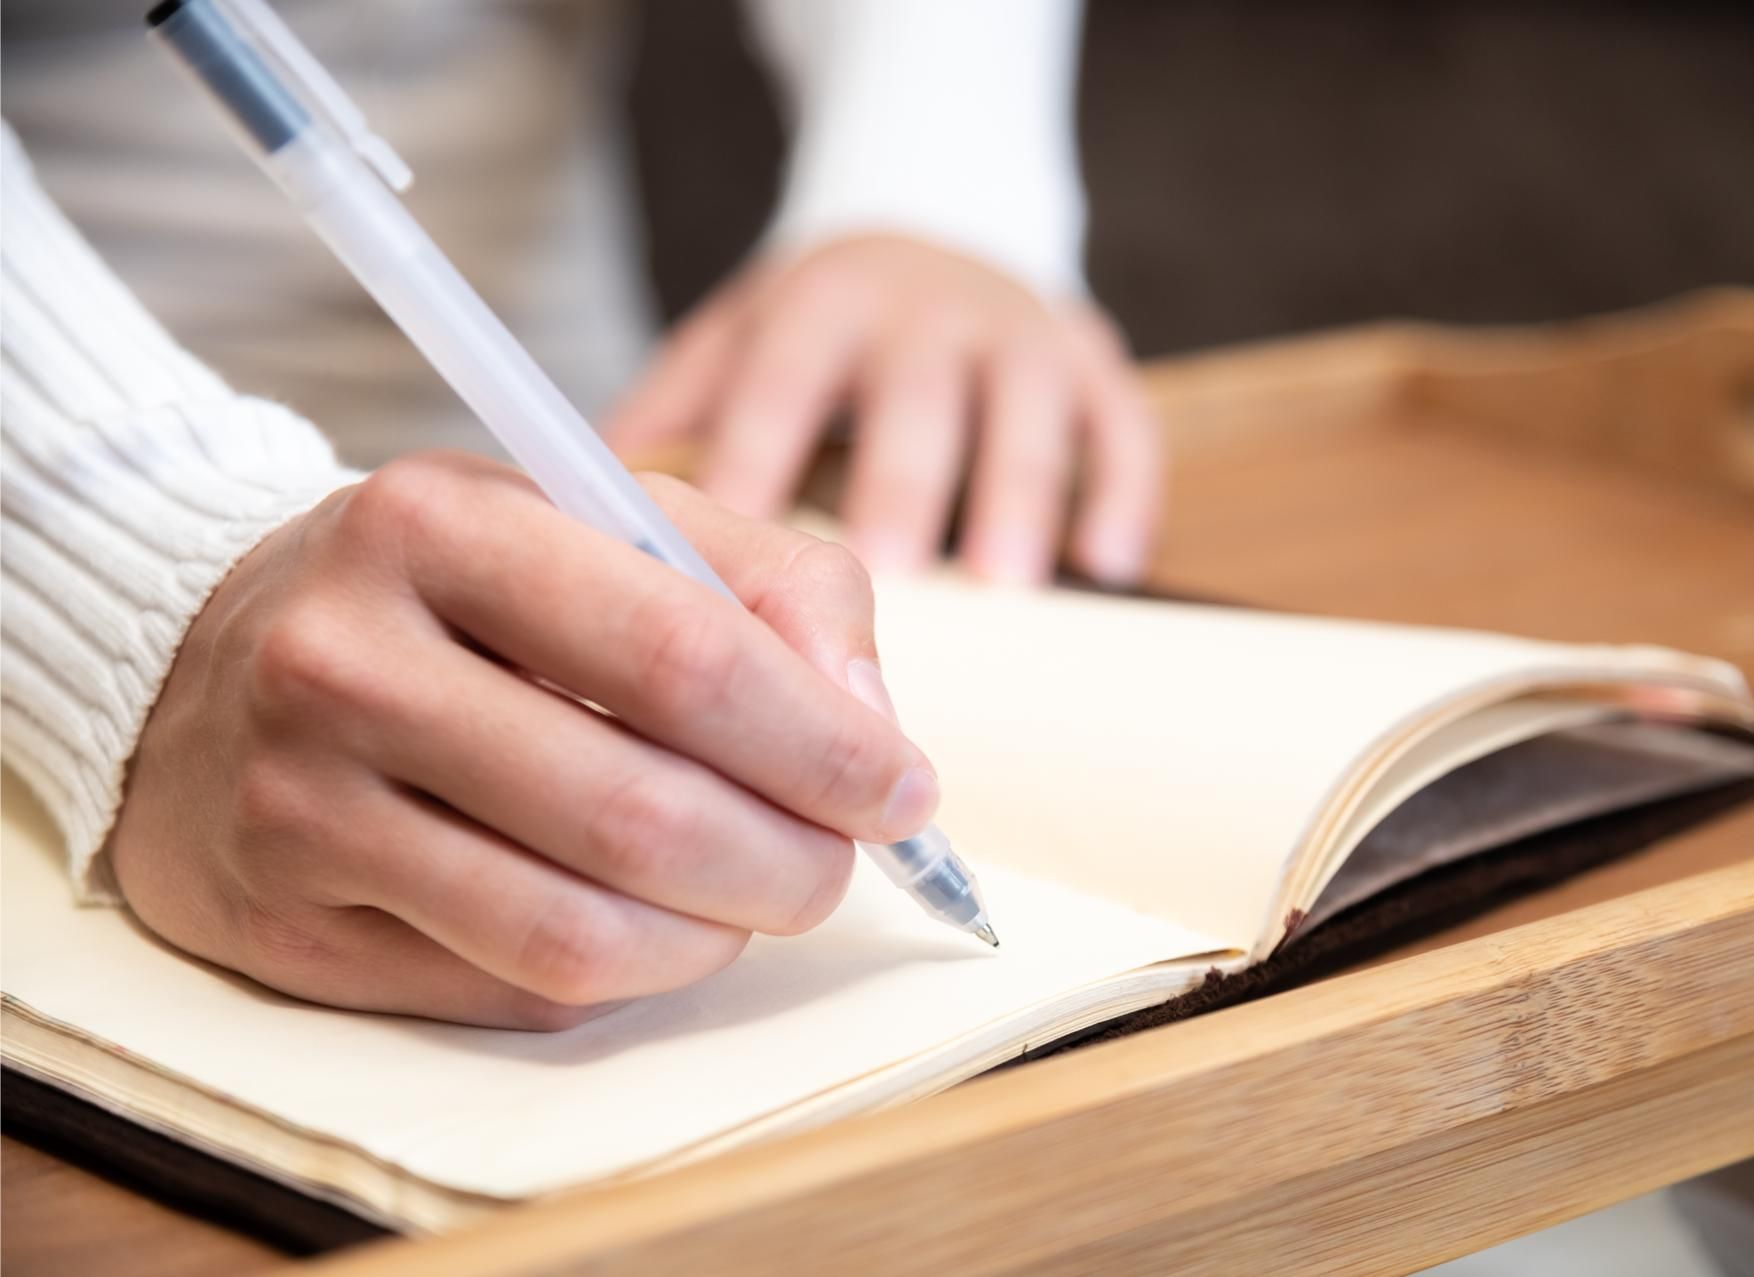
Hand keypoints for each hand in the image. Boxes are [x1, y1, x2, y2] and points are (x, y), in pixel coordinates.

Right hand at [108, 453, 934, 1029]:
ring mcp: (302, 803)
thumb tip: (873, 723)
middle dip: (791, 863)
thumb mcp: (610, 522)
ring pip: (577, 934)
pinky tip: (644, 923)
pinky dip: (625, 975)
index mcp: (441, 523)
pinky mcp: (287, 922)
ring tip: (749, 897)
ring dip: (714, 938)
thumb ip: (771, 584)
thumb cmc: (460, 591)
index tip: (903, 788)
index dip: (826, 744)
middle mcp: (349, 661)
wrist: (212, 655)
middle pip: (642, 816)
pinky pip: (512, 991)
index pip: (684, 654)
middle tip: (837, 863)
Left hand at [604, 234, 1162, 586]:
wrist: (936, 239)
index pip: (783, 378)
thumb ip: (670, 417)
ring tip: (1004, 581)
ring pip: (1025, 410)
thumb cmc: (815, 333)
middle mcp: (923, 310)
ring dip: (1017, 494)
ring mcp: (1017, 333)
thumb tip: (570, 522)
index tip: (737, 544)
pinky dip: (1123, 492)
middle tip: (881, 577)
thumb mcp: (733, 342)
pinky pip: (1122, 423)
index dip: (760, 452)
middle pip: (913, 396)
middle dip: (898, 484)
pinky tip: (1106, 565)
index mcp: (820, 305)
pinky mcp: (1094, 361)